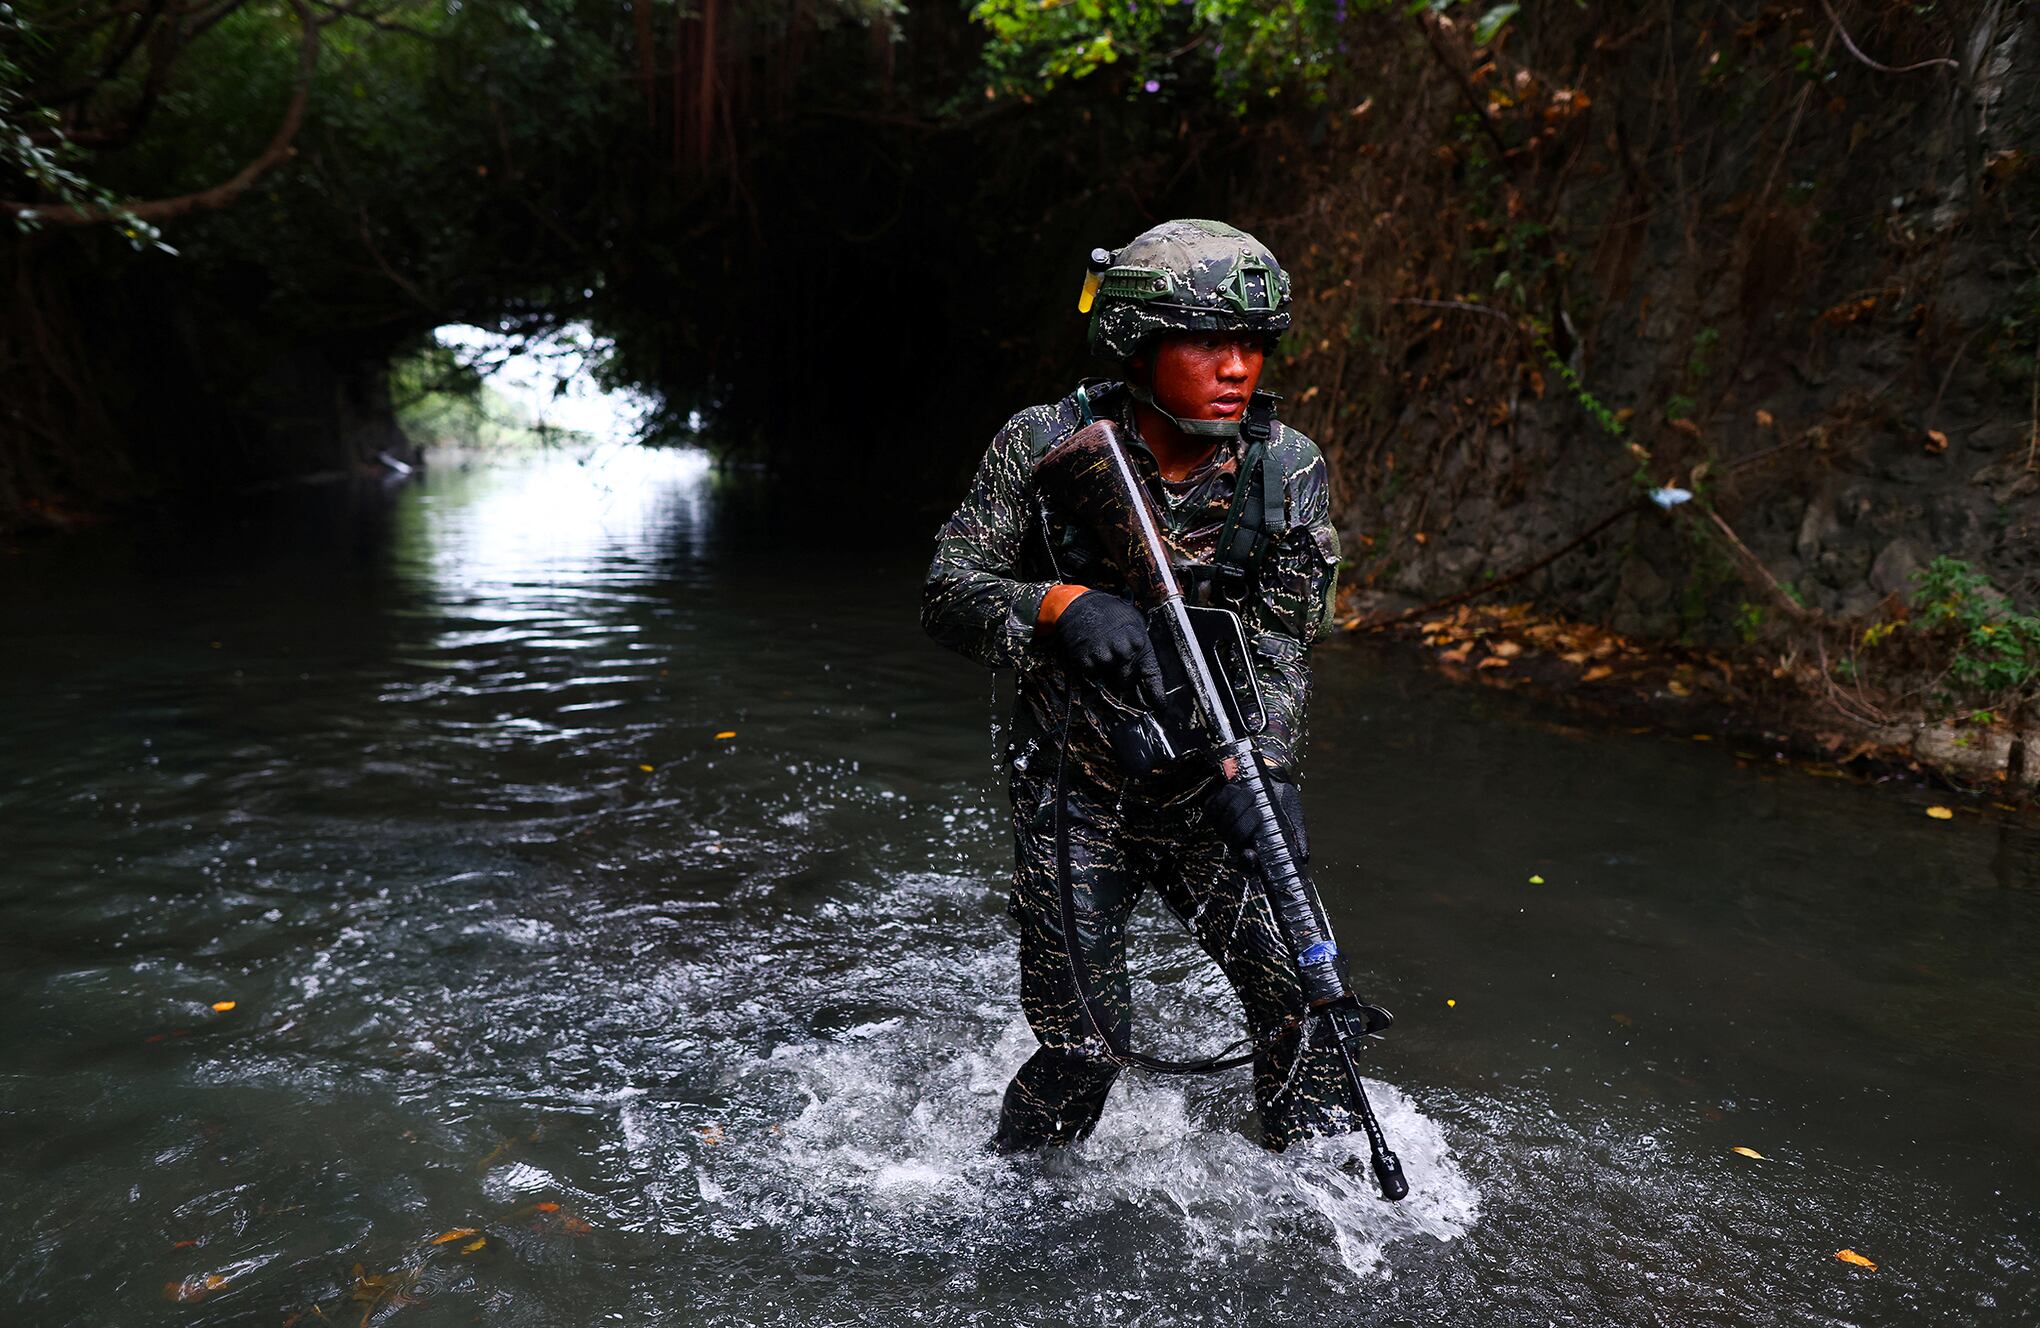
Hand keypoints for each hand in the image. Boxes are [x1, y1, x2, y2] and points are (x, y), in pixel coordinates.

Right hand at [1051, 592, 1165, 706]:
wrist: (1077, 605)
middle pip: (1127, 681)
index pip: (1151, 673)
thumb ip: (1139, 645)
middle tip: (1115, 660)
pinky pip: (1092, 675)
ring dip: (1105, 670)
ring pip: (1109, 678)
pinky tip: (1090, 650)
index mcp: (1139, 642)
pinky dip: (1091, 667)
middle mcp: (1123, 652)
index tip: (1160, 707)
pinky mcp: (1086, 662)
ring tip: (1101, 649)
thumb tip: (1143, 669)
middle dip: (1123, 676)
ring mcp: (1104, 657)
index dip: (1156, 693)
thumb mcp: (1132, 622)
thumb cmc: (1107, 612)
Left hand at [1204, 767, 1308, 865]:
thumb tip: (1303, 857)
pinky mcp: (1212, 810)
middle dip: (1247, 821)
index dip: (1247, 863)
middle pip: (1235, 839)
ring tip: (1251, 795)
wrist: (1267, 777)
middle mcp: (1237, 841)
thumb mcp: (1293, 816)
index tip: (1251, 853)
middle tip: (1258, 810)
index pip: (1247, 866)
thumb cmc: (1279, 800)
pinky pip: (1214, 805)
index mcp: (1257, 847)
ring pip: (1224, 820)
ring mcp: (1222, 827)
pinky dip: (1228, 794)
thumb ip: (1297, 835)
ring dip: (1239, 803)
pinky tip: (1238, 790)